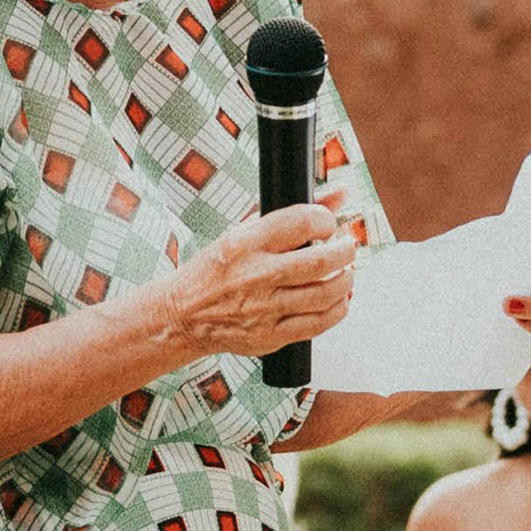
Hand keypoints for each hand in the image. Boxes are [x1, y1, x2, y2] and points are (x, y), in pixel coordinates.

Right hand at [148, 198, 364, 361]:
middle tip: (347, 247)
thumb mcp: (243, 231)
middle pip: (321, 261)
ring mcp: (263, 309)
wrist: (183, 315)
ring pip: (325, 293)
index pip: (301, 222)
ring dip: (346, 280)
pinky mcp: (270, 336)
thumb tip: (341, 194)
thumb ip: (293, 213)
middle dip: (346, 251)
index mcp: (244, 243)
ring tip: (345, 272)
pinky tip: (338, 299)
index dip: (326, 220)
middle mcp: (254, 275)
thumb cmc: (216, 269)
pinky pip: (319, 323)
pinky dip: (338, 309)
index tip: (329, 224)